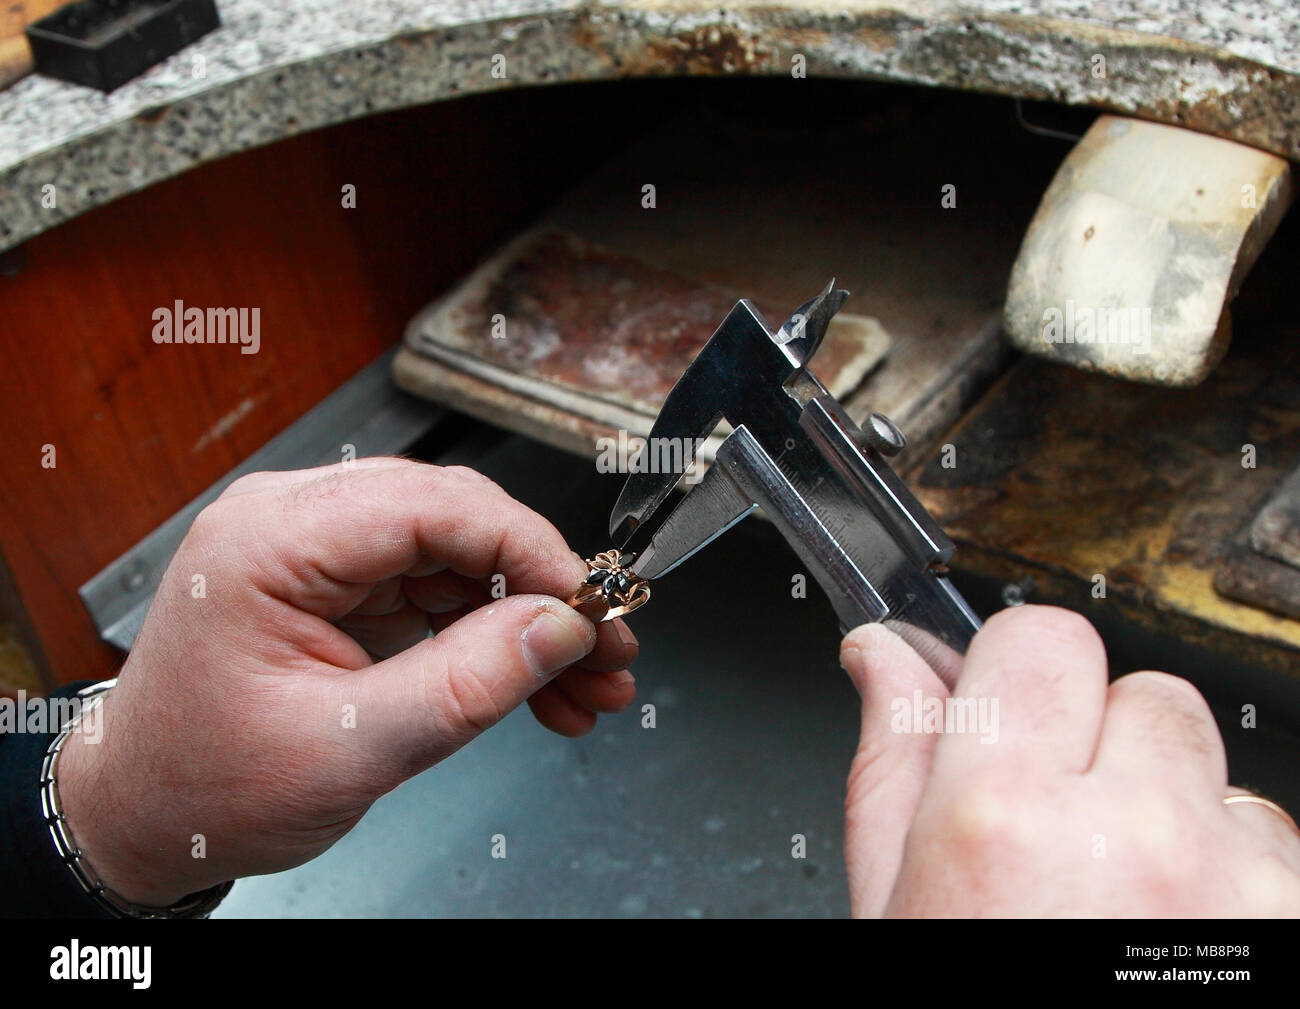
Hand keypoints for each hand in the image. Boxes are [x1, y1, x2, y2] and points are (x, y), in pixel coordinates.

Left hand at [56, 459, 637, 906]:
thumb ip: (467, 683)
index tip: (590, 604)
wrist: (139, 817)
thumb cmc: (205, 785)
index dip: (529, 549)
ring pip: (458, 556)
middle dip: (540, 589)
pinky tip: (540, 687)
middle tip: (606, 648)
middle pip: (454, 521)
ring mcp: (317, 550)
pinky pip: (437, 590)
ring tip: (586, 685)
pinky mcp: (339, 584)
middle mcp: (292, 522)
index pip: (432, 505)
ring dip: (526, 620)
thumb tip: (563, 627)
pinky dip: (491, 638)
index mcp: (271, 540)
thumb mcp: (350, 748)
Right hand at [840, 605, 1299, 916]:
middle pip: (1140, 691)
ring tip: (1117, 886)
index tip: (1009, 709)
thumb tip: (882, 653)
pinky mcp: (1293, 909)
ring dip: (1168, 803)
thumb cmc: (971, 1003)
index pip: (1040, 636)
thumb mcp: (892, 899)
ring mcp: (1232, 876)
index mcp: (1003, 816)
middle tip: (1061, 822)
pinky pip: (1262, 834)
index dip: (1017, 671)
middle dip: (1098, 737)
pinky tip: (1170, 920)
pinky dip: (1225, 865)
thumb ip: (891, 761)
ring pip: (1208, 763)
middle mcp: (1131, 834)